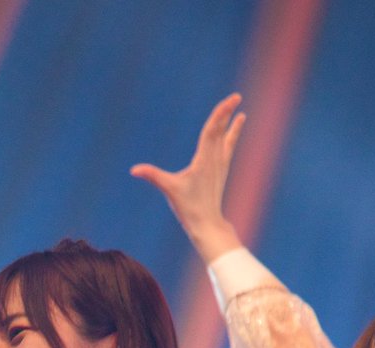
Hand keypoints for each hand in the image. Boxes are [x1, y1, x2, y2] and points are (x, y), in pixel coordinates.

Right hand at [130, 93, 245, 260]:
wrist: (207, 224)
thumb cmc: (188, 207)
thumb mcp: (169, 189)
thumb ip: (153, 176)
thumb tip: (133, 170)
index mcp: (204, 159)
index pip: (213, 130)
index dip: (221, 113)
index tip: (232, 100)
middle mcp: (215, 160)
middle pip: (221, 131)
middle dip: (227, 113)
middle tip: (236, 96)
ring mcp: (220, 166)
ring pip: (227, 140)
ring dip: (233, 126)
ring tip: (241, 114)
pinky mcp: (220, 173)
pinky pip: (227, 150)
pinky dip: (231, 139)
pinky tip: (233, 135)